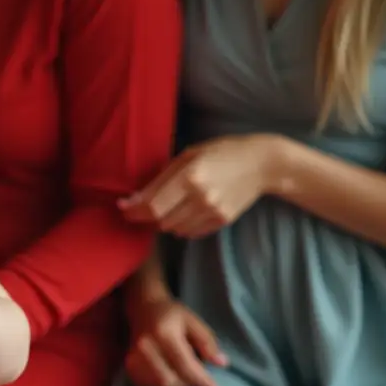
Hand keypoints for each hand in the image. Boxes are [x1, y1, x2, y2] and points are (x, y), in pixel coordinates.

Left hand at [119, 134, 283, 237]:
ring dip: (163, 221)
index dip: (133, 211)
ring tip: (167, 206)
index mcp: (189, 177)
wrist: (262, 164)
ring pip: (174, 229)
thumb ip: (160, 178)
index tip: (123, 209)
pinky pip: (191, 232)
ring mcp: (213, 212)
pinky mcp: (222, 221)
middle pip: (161, 220)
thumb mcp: (188, 156)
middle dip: (146, 216)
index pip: (152, 206)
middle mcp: (200, 198)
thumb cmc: (221, 153)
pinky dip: (181, 225)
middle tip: (142, 207)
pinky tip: (184, 211)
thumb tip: (133, 199)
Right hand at [125, 295, 225, 385]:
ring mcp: (134, 357)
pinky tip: (171, 378)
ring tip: (185, 378)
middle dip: (188, 385)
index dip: (200, 380)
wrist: (143, 308)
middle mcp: (146, 347)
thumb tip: (221, 363)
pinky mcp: (129, 364)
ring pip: (158, 385)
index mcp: (164, 334)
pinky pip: (147, 385)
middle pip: (170, 379)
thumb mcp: (194, 321)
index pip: (184, 365)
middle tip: (200, 382)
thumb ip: (207, 342)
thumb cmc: (171, 314)